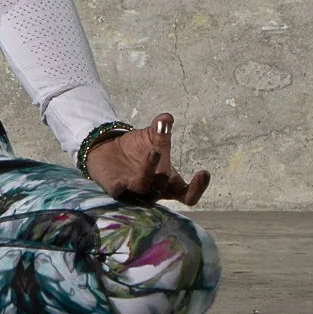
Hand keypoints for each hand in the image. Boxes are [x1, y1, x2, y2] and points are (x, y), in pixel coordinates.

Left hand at [84, 112, 209, 206]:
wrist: (108, 151)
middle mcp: (153, 190)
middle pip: (164, 186)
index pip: (187, 195)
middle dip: (165, 167)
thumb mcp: (151, 136)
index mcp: (168, 182)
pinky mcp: (115, 189)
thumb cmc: (137, 149)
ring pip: (144, 188)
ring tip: (153, 152)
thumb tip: (166, 118)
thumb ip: (161, 129)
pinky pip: (118, 193)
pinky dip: (121, 188)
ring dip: (149, 171)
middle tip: (162, 146)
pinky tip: (122, 181)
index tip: (203, 172)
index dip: (197, 188)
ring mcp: (134, 191)